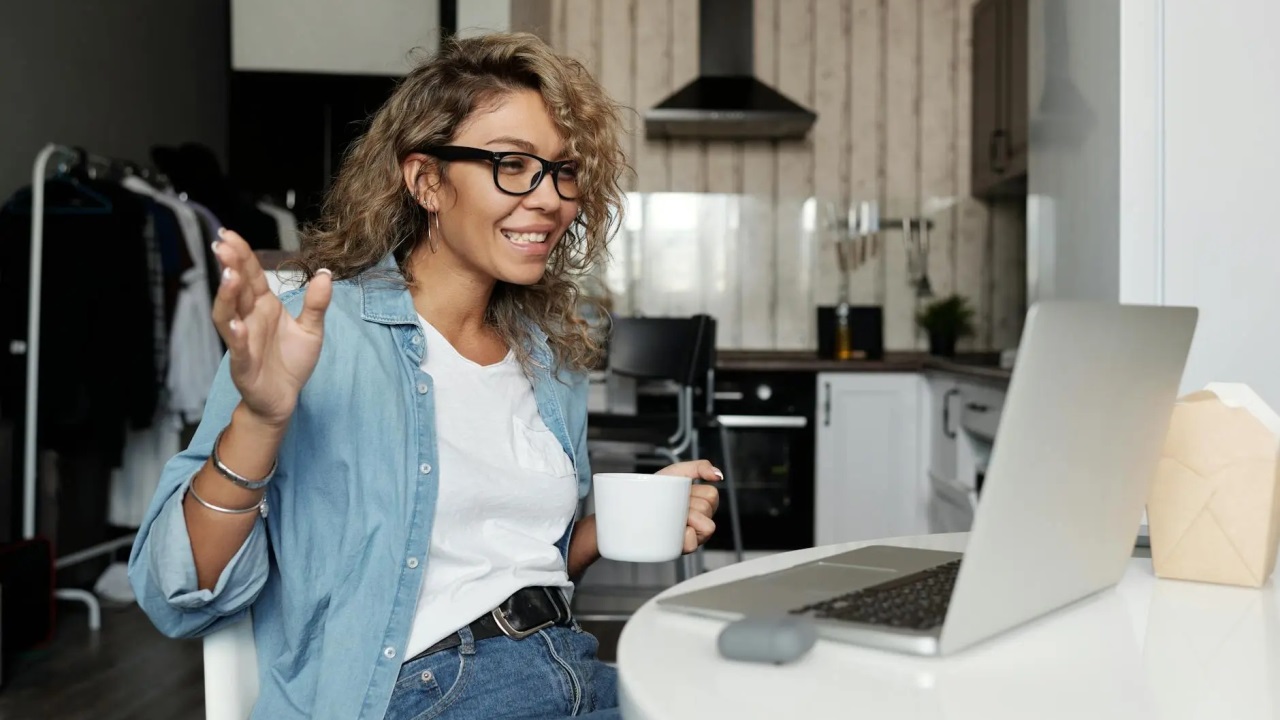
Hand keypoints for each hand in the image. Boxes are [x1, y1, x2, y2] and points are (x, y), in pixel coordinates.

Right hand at [211, 229, 331, 427]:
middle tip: (224, 244)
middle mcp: (249, 319)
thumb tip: (326, 274)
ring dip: (227, 296)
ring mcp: (243, 341)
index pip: (251, 275)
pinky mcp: (243, 364)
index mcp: (263, 306)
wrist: (284, 398)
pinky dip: (235, 336)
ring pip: (228, 315)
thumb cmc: (291, 362)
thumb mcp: (311, 330)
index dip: (242, 255)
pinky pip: (237, 348)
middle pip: (236, 289)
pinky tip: (235, 323)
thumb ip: (316, 303)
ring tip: (229, 276)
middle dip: (230, 266)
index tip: (231, 234)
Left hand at [656, 460, 722, 552]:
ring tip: (671, 517)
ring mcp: (693, 536)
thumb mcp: (677, 472)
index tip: (681, 492)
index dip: (695, 492)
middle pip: (707, 509)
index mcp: (703, 504)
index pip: (711, 495)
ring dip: (687, 519)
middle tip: (672, 505)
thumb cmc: (656, 488)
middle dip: (688, 505)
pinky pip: (693, 544)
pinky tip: (674, 531)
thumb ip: (700, 467)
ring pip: (706, 527)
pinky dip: (685, 537)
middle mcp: (701, 521)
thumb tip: (719, 476)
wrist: (631, 503)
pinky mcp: (681, 548)